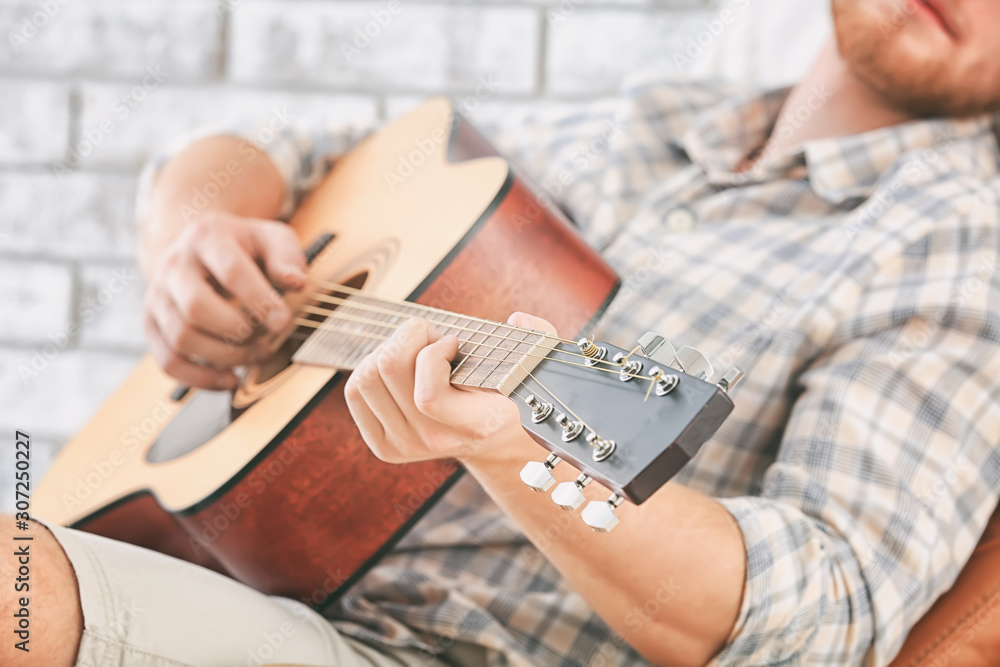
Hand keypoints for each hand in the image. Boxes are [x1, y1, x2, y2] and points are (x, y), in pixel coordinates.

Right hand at [143, 211, 305, 389]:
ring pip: (181, 338)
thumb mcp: (271, 237)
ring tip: (258, 354)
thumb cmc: (243, 247)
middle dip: (237, 331)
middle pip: (196, 308)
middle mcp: (174, 265)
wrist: (200, 248)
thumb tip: (296, 282)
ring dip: (225, 356)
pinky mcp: (152, 324)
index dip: (259, 300)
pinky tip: (231, 379)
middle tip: (266, 337)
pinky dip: (201, 379)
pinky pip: (168, 361)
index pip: (231, 271)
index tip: (283, 322)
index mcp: (207, 237)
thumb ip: (286, 256)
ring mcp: (158, 296)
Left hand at [344, 312, 557, 464]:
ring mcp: (406, 447)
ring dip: (388, 349)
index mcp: (476, 425)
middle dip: (409, 335)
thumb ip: (537, 337)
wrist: (494, 440)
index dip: (432, 353)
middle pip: (388, 372)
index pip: (429, 396)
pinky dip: (370, 365)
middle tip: (432, 336)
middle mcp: (436, 441)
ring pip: (367, 378)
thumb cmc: (509, 390)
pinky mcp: (384, 445)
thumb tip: (517, 321)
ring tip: (415, 349)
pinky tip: (399, 366)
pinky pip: (356, 392)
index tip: (453, 340)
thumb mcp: (534, 362)